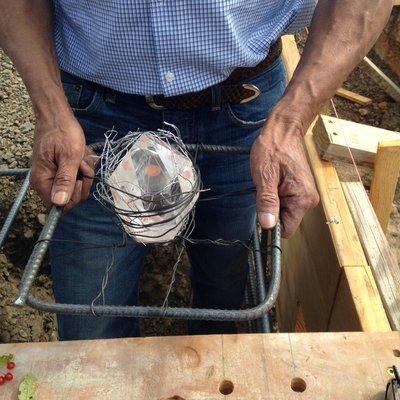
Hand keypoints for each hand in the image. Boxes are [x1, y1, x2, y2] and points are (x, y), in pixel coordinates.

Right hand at [30, 110, 94, 211]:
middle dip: (82, 182)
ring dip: (84, 174)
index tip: (80, 180)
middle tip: (82, 165)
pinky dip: (82, 169)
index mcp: (42, 181)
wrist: (57, 116)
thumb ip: (65, 180)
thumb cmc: (63, 132)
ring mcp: (52, 176)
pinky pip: (76, 177)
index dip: (74, 197)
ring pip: (76, 187)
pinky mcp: (60, 170)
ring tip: (82, 158)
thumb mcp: (70, 157)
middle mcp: (44, 181)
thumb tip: (59, 202)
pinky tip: (82, 157)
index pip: (59, 206)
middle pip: (70, 198)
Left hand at [250, 114, 318, 237]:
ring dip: (272, 201)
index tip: (261, 210)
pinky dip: (275, 195)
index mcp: (302, 199)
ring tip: (269, 181)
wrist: (283, 131)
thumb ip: (267, 202)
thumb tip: (268, 225)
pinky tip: (273, 181)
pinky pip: (284, 202)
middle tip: (265, 188)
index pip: (286, 229)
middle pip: (284, 220)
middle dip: (270, 209)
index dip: (271, 224)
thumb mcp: (264, 176)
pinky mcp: (300, 190)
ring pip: (283, 211)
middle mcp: (308, 200)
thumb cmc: (274, 149)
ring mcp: (305, 195)